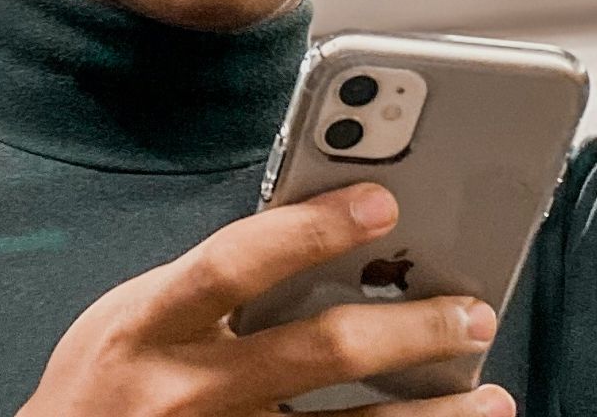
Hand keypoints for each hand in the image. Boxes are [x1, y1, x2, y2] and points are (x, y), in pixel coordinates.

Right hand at [17, 184, 513, 416]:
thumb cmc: (106, 380)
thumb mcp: (135, 313)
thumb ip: (213, 281)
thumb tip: (316, 228)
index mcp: (152, 324)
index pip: (235, 264)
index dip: (308, 230)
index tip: (382, 201)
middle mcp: (187, 391)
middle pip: (313, 354)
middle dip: (405, 330)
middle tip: (472, 312)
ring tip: (491, 398)